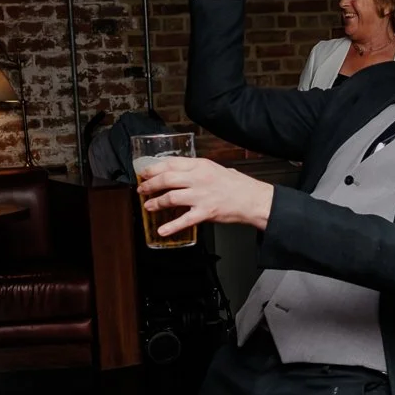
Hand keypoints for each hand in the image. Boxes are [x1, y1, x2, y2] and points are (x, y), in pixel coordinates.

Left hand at [137, 157, 273, 236]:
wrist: (253, 200)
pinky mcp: (206, 212)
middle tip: (142, 189)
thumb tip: (182, 173)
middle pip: (166, 179)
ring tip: (148, 206)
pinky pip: (184, 220)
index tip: (144, 173)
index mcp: (201, 165)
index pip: (171, 163)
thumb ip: (198, 170)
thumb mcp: (216, 169)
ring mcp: (201, 196)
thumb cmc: (237, 185)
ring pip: (171, 197)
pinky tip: (162, 230)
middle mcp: (199, 179)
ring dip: (156, 202)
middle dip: (150, 185)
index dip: (153, 169)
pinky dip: (171, 226)